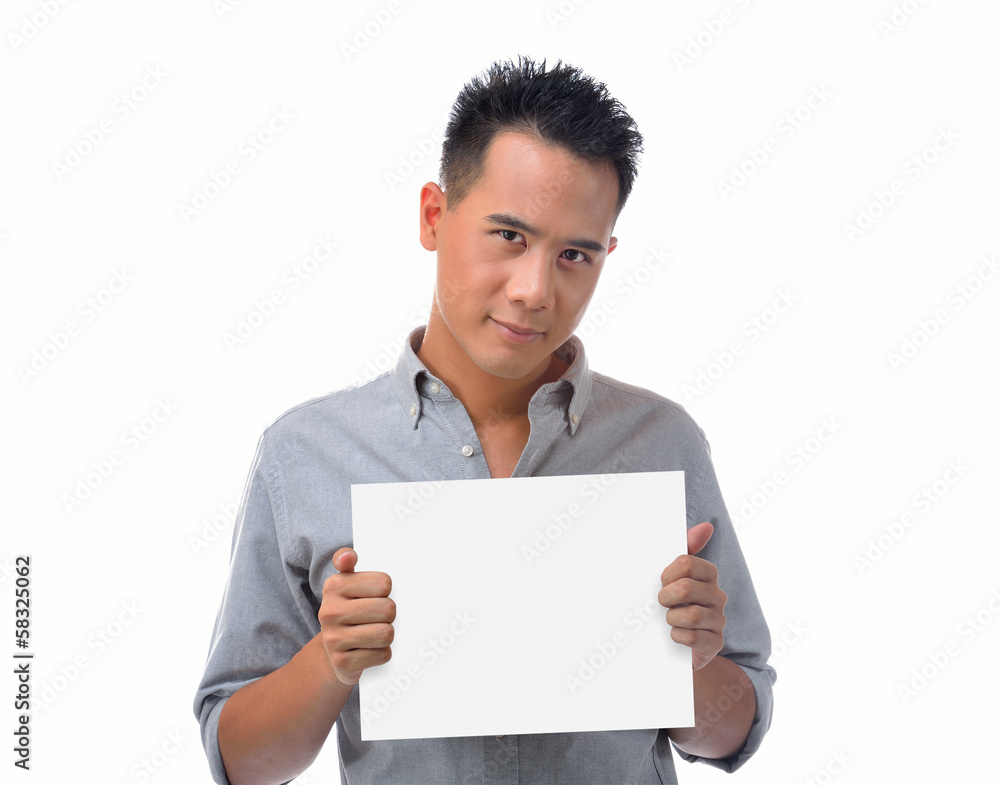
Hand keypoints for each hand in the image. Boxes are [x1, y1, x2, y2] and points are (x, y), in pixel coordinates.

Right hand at [318, 548, 394, 685]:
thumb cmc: (349, 609)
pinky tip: (369, 649)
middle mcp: (329, 611)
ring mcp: (334, 639)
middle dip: (388, 615)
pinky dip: (381, 653)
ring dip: (386, 635)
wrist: (333, 650)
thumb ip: (347, 561)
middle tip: (376, 617)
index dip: (385, 591)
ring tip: (373, 633)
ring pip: (386, 634)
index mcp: (334, 586)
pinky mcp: (343, 663)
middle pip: (388, 609)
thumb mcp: (347, 583)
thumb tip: (348, 555)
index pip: (384, 583)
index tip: (374, 595)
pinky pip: (382, 654)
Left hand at [658, 522, 726, 670]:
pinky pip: (692, 637)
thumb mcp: (676, 575)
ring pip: (691, 615)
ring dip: (672, 618)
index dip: (668, 573)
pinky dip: (677, 636)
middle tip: (663, 603)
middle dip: (666, 596)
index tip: (663, 582)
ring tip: (670, 619)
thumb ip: (687, 547)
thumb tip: (707, 526)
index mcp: (708, 575)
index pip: (686, 563)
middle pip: (686, 588)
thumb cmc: (676, 604)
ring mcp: (718, 620)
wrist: (679, 643)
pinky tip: (676, 635)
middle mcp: (717, 596)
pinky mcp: (714, 643)